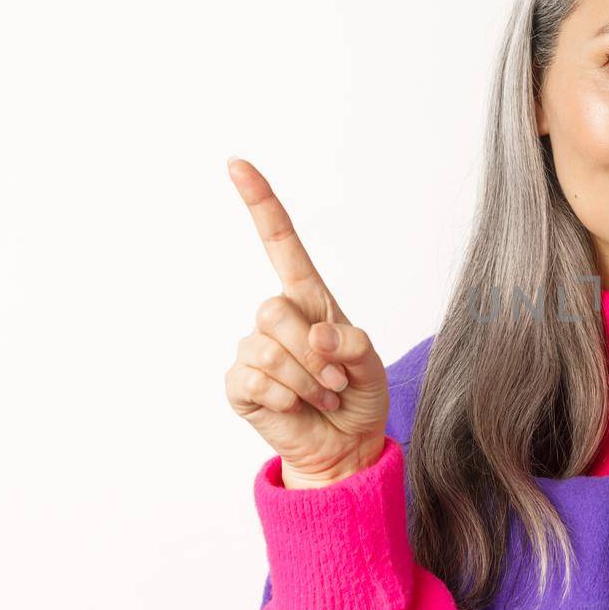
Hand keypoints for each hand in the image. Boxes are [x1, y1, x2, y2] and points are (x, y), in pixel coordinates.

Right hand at [223, 157, 388, 487]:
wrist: (346, 444)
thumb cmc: (359, 396)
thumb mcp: (372, 364)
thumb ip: (354, 344)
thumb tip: (315, 336)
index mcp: (310, 300)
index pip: (280, 243)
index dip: (260, 204)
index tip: (236, 165)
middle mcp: (277, 319)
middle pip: (274, 309)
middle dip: (313, 351)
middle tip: (336, 378)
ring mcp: (253, 350)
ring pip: (267, 348)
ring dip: (306, 379)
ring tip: (323, 394)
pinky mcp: (240, 385)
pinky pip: (255, 380)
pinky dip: (287, 397)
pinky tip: (297, 406)